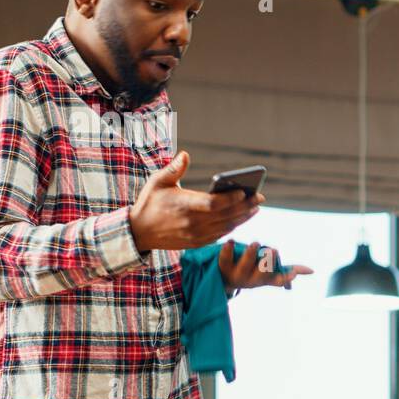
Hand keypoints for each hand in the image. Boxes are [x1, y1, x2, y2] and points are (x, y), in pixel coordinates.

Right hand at [129, 151, 261, 251]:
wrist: (138, 232)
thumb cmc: (149, 203)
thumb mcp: (157, 182)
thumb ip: (174, 169)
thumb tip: (185, 155)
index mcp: (183, 205)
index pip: (213, 203)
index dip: (230, 199)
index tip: (244, 191)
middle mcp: (192, 223)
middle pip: (225, 215)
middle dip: (245, 206)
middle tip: (260, 197)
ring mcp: (195, 235)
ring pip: (226, 227)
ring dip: (242, 217)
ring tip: (255, 207)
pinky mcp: (196, 243)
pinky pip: (220, 235)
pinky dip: (232, 227)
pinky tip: (241, 218)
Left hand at [219, 240, 312, 292]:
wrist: (222, 280)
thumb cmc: (251, 274)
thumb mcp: (270, 274)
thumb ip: (288, 269)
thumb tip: (312, 271)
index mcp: (265, 279)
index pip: (278, 280)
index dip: (285, 278)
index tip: (293, 274)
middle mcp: (251, 279)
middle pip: (261, 273)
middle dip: (268, 262)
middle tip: (273, 250)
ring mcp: (237, 274)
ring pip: (245, 265)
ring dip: (251, 255)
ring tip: (255, 243)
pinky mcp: (223, 267)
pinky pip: (225, 259)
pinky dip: (228, 250)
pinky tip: (231, 241)